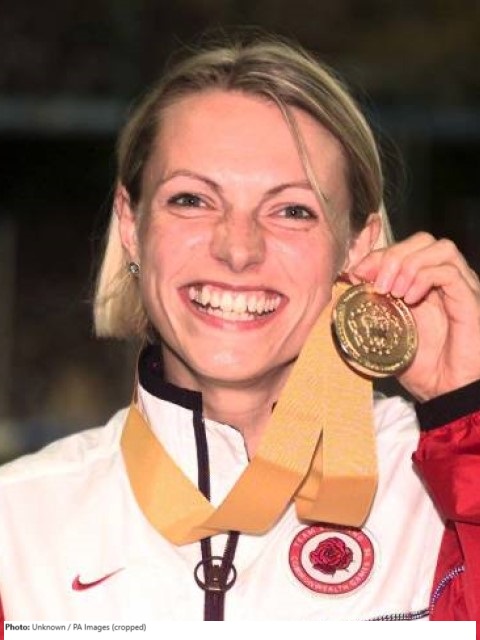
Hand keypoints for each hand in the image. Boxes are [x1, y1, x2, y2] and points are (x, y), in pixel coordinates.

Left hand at [348, 232, 479, 400]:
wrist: (444, 392)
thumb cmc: (418, 365)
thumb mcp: (385, 331)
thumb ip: (370, 305)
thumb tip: (345, 283)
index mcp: (421, 283)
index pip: (403, 248)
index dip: (378, 254)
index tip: (356, 273)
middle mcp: (442, 280)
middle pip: (422, 240)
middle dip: (392, 255)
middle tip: (376, 283)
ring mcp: (459, 287)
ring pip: (439, 247)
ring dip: (408, 264)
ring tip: (393, 291)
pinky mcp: (469, 299)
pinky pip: (450, 271)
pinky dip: (424, 277)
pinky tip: (409, 299)